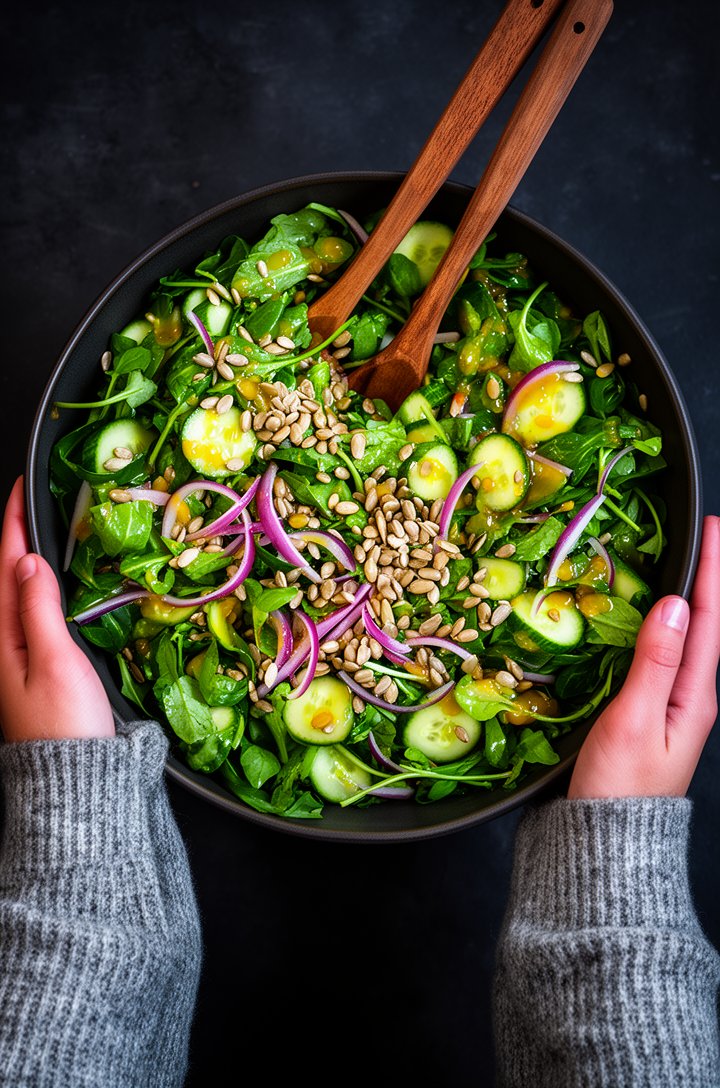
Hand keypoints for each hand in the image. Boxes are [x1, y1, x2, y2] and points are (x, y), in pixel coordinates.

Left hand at [0, 476, 114, 741]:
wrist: (75, 781)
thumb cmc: (65, 725)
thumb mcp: (52, 660)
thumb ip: (38, 608)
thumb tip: (26, 561)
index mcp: (1, 638)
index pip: (3, 567)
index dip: (11, 526)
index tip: (20, 488)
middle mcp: (4, 646)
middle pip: (7, 578)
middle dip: (18, 537)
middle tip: (35, 501)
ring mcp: (19, 661)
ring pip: (21, 597)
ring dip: (30, 563)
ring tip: (45, 532)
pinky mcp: (38, 673)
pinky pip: (35, 617)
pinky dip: (44, 592)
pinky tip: (57, 587)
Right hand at [568, 515, 719, 797]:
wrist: (606, 844)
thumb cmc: (618, 787)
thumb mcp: (635, 719)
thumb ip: (656, 660)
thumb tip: (676, 604)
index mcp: (696, 696)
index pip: (710, 620)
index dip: (713, 572)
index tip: (713, 529)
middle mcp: (692, 698)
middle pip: (706, 626)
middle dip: (708, 579)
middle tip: (702, 537)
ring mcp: (673, 708)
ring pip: (687, 640)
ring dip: (688, 601)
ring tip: (684, 567)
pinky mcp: (650, 716)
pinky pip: (665, 657)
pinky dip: (663, 628)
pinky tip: (650, 622)